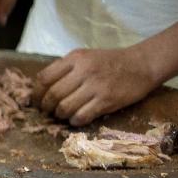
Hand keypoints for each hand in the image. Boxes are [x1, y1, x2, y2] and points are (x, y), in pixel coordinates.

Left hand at [36, 46, 160, 125]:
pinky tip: (76, 119)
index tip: (36, 101)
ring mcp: (96, 86)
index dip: (36, 93)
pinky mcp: (107, 101)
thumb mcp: (85, 56)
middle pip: (53, 95)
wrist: (142, 65)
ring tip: (62, 115)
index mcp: (75, 58)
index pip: (44, 78)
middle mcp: (84, 71)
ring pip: (65, 107)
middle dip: (46, 107)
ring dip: (59, 115)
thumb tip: (41, 87)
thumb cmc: (110, 62)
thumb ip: (64, 68)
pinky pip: (82, 116)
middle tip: (47, 112)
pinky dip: (74, 121)